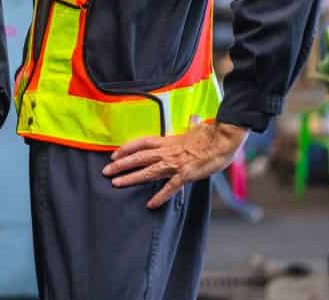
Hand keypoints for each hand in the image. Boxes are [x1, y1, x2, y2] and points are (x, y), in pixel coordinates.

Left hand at [102, 122, 247, 208]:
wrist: (222, 140)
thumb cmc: (210, 136)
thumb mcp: (194, 130)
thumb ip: (187, 131)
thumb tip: (192, 122)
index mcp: (167, 141)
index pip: (141, 143)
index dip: (126, 148)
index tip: (114, 154)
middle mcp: (167, 151)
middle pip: (138, 157)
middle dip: (121, 164)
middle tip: (106, 171)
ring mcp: (175, 163)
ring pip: (148, 171)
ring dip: (131, 178)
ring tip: (117, 184)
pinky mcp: (185, 174)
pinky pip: (169, 187)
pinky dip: (160, 196)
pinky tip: (150, 204)